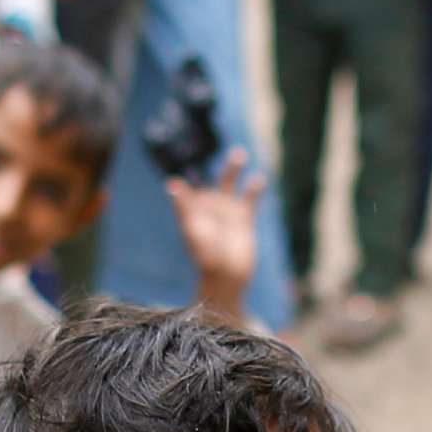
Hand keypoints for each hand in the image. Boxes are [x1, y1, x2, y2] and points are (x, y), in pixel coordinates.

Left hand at [167, 147, 265, 318]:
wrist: (227, 277)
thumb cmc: (207, 257)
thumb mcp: (194, 231)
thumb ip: (184, 206)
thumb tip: (172, 184)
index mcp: (191, 212)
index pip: (184, 194)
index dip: (182, 188)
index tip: (176, 181)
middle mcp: (208, 209)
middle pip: (208, 182)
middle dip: (208, 169)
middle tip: (211, 154)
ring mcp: (226, 212)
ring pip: (229, 185)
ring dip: (233, 169)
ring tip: (239, 153)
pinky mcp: (242, 219)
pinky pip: (249, 199)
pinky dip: (254, 189)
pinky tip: (259, 178)